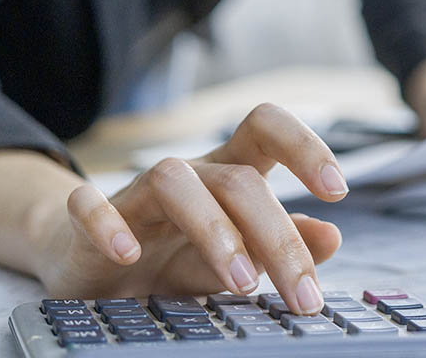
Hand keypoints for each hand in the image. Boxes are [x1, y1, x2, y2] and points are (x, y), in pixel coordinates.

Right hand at [34, 104, 345, 313]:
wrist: (91, 263)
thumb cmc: (174, 253)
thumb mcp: (237, 253)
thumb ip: (282, 244)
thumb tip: (332, 238)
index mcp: (229, 172)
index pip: (268, 129)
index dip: (305, 146)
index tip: (338, 191)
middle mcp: (190, 175)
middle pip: (238, 179)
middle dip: (277, 236)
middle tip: (303, 296)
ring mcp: (136, 193)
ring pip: (173, 179)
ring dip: (213, 229)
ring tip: (242, 284)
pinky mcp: (87, 221)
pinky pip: (88, 204)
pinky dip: (107, 224)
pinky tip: (128, 256)